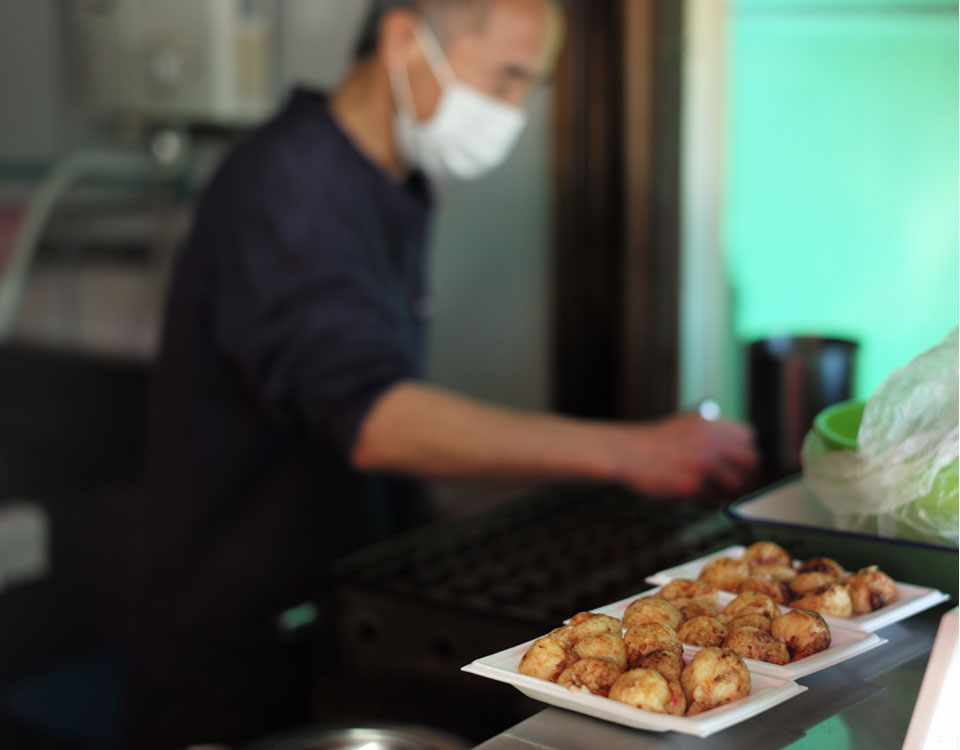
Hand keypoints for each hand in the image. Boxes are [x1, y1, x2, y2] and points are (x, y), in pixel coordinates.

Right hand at [611, 413, 757, 497]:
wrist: (627, 451)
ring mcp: (704, 462)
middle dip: (744, 472)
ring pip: (736, 483)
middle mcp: (711, 440)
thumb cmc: (655, 441)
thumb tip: (743, 451)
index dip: (743, 450)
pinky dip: (705, 496)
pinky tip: (688, 488)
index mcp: (711, 422)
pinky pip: (713, 496)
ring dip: (726, 487)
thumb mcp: (686, 423)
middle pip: (751, 460)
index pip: (748, 437)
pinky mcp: (693, 484)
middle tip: (732, 479)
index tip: (737, 460)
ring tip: (708, 486)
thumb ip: (714, 432)